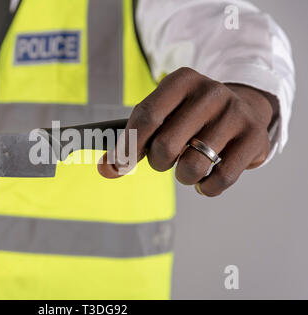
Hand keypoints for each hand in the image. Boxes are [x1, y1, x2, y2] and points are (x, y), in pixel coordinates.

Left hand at [98, 67, 274, 196]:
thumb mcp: (160, 117)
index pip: (146, 116)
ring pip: (192, 166)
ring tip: (188, 166)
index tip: (119, 166)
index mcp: (181, 81)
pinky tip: (206, 179)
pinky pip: (220, 180)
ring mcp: (236, 114)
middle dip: (158, 163)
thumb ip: (130, 142)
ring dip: (183, 176)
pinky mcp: (255, 138)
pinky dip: (205, 188)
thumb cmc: (189, 117)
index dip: (129, 146)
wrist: (241, 110)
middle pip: (165, 146)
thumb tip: (105, 169)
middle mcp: (210, 92)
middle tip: (165, 159)